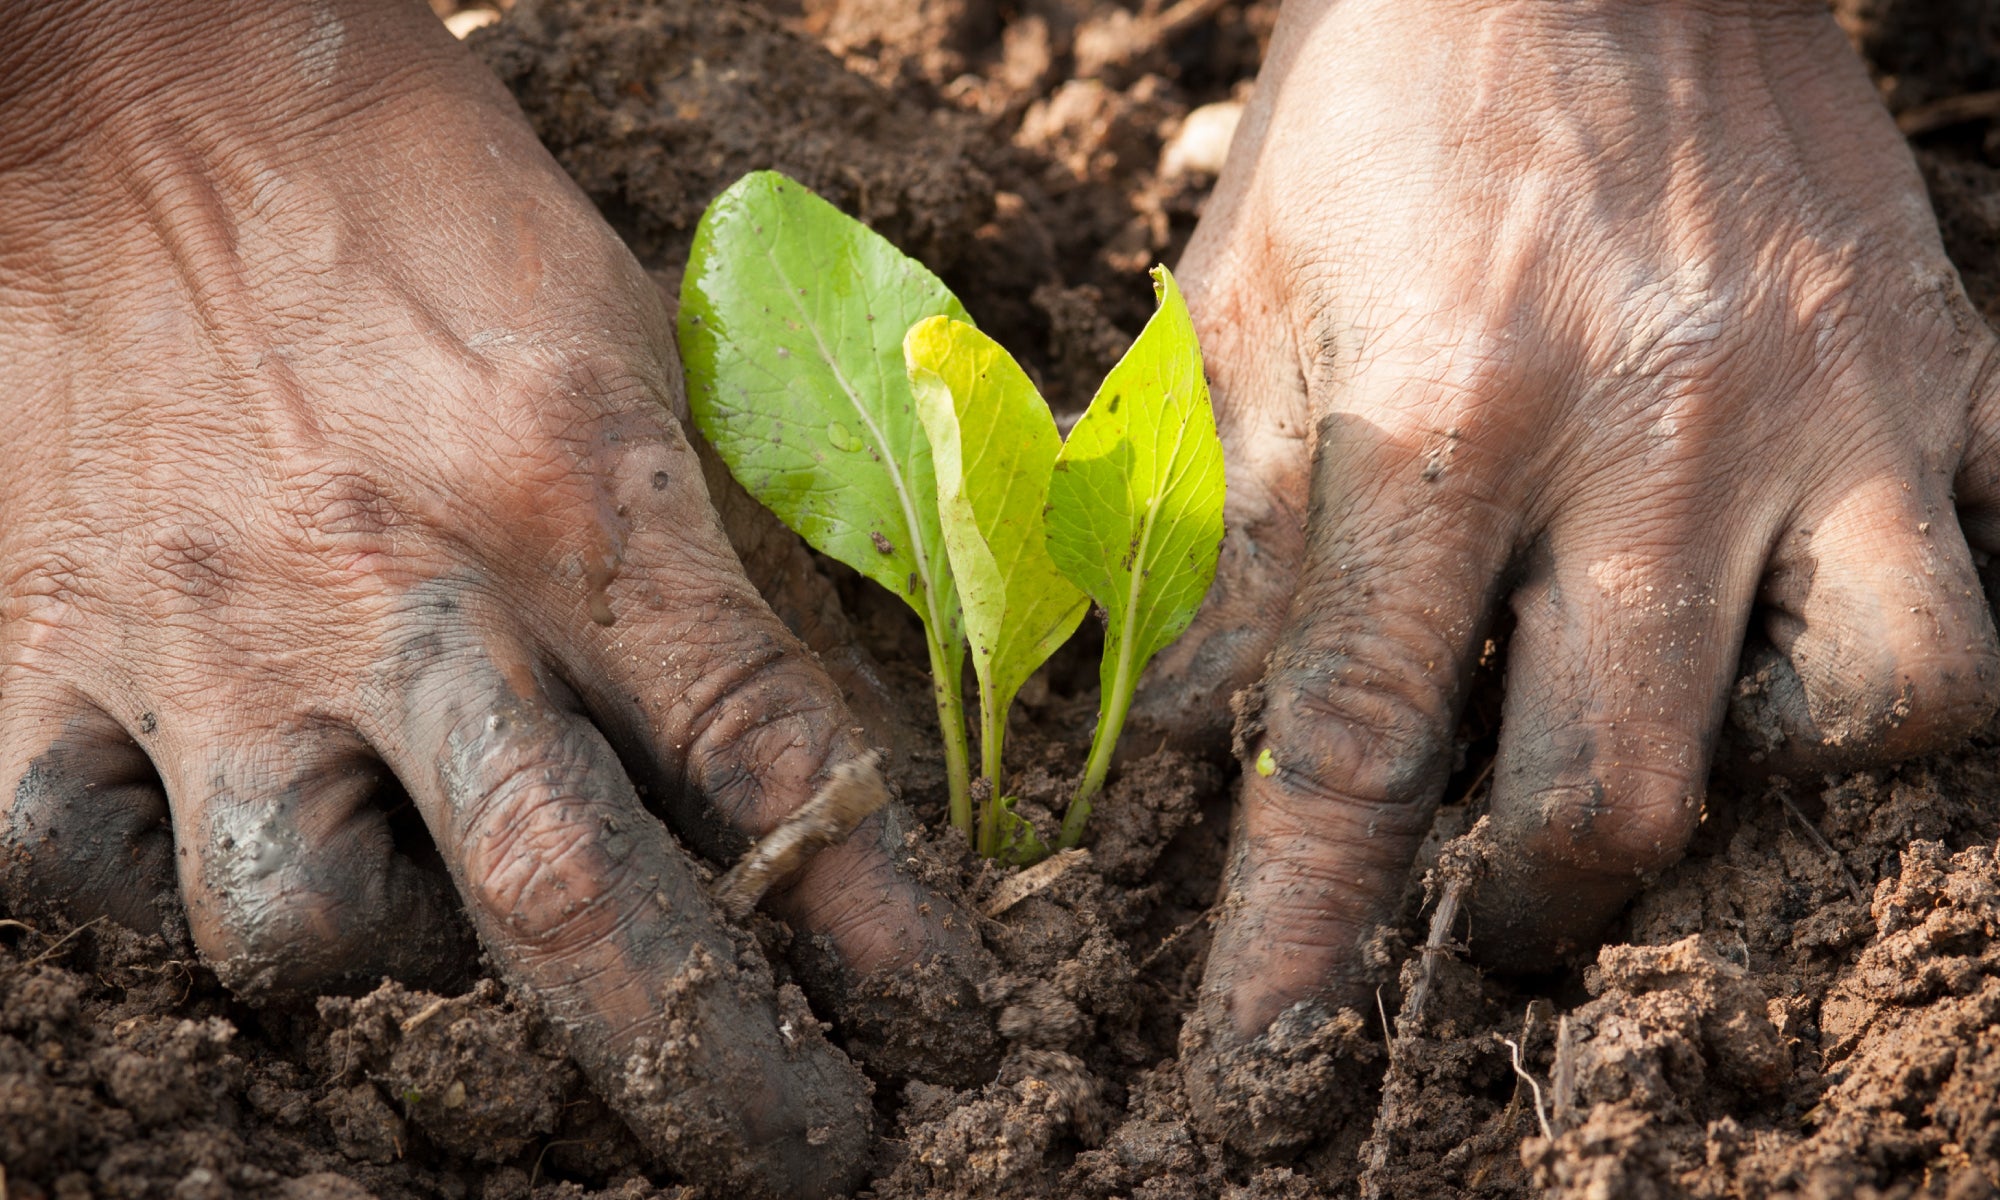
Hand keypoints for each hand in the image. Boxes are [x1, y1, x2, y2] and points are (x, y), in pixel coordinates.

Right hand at [0, 4, 989, 1192]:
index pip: (774, 763)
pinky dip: (156, 879)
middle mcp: (395, 589)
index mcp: (576, 491)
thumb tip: (752, 771)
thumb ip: (680, 565)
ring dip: (390, 948)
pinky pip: (83, 873)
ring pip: (304, 938)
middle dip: (708, 1070)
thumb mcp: (610, 347)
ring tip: (411, 860)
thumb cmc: (406, 205)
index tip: (948, 1035)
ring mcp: (197, 639)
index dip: (881, 933)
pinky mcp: (19, 654)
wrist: (132, 82)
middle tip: (800, 1149)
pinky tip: (204, 803)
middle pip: (571, 905)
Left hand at [1138, 0, 1999, 1149]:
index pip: (1353, 745)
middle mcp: (1646, 435)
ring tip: (1681, 759)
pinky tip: (1830, 641)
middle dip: (1539, 910)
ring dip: (1772, 798)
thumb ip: (1202, 522)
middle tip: (1491, 913)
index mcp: (1433, 420)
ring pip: (1882, 709)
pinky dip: (1933, 652)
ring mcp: (1827, 408)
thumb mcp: (1237, 301)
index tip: (1265, 1070)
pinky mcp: (1948, 363)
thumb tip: (1164, 731)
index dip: (1300, 939)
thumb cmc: (1382, 118)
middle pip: (1618, 788)